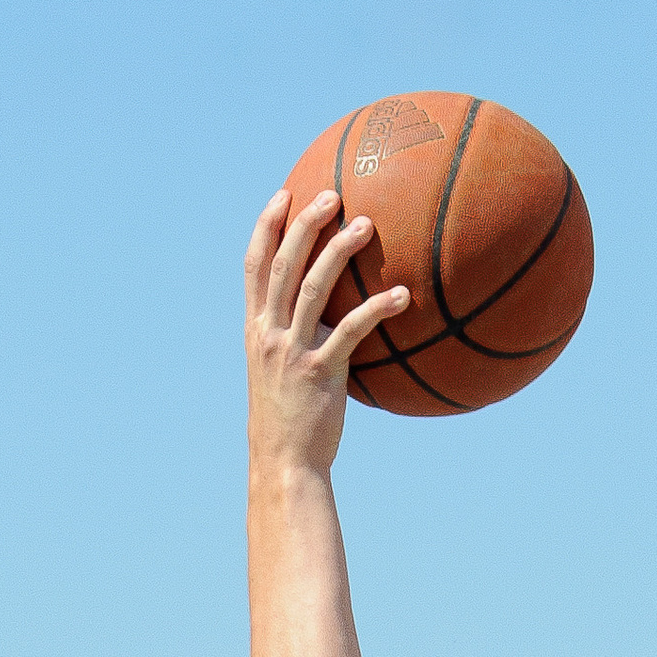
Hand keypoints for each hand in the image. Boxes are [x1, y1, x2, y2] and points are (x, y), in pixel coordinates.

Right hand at [244, 188, 409, 481]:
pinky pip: (352, 332)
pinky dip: (377, 309)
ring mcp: (292, 351)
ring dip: (340, 251)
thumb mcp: (281, 371)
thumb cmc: (290, 418)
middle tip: (333, 194)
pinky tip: (403, 295)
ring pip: (313, 288)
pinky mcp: (321, 373)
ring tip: (367, 224)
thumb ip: (296, 338)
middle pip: (283, 264)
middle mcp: (268, 332)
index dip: (266, 227)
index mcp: (255, 328)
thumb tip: (331, 318)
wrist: (285, 462)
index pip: (254, 266)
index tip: (284, 194)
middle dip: (305, 224)